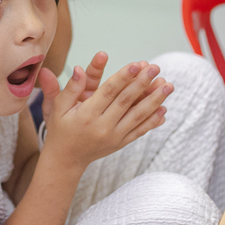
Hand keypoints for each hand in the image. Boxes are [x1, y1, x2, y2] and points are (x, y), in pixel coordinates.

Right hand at [37, 61, 171, 167]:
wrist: (65, 160)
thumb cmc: (60, 129)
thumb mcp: (57, 107)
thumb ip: (70, 88)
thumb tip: (78, 69)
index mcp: (87, 114)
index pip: (108, 92)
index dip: (123, 77)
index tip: (136, 64)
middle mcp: (102, 127)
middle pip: (126, 101)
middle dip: (142, 83)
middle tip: (155, 68)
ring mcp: (114, 137)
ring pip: (137, 116)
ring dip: (154, 100)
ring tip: (168, 85)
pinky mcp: (120, 143)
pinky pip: (139, 131)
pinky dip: (153, 121)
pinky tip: (164, 109)